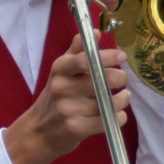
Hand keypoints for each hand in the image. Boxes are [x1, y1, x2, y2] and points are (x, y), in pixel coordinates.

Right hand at [4, 34, 129, 163]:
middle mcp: (61, 88)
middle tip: (123, 79)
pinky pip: (107, 121)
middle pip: (101, 79)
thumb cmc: (56, 96)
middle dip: (119, 78)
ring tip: (124, 96)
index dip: (107, 56)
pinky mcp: (75, 128)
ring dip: (122, 99)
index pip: (84, 59)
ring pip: (108, 102)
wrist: (39, 131)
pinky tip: (118, 113)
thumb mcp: (62, 71)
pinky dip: (118, 117)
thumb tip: (95, 32)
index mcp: (59, 70)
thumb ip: (78, 51)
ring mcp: (67, 109)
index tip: (122, 57)